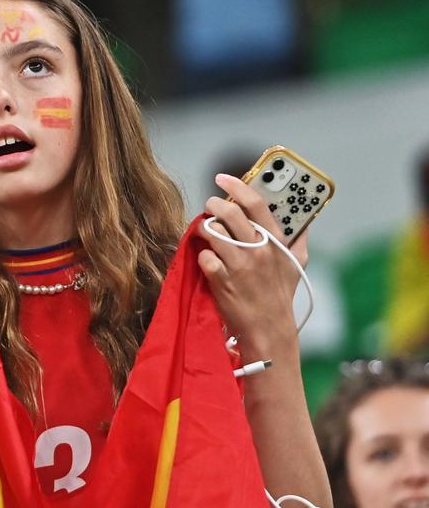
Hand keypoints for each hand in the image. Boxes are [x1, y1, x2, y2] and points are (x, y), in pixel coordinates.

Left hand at [199, 174, 308, 358]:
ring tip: (208, 233)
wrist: (268, 329)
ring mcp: (239, 264)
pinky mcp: (221, 279)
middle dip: (214, 205)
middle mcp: (258, 250)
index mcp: (276, 242)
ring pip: (212, 232)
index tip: (223, 178)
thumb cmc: (280, 296)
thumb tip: (304, 219)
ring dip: (205, 229)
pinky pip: (203, 256)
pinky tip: (208, 261)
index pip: (256, 204)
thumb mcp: (297, 265)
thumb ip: (299, 239)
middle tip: (210, 206)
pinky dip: (202, 256)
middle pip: (229, 213)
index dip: (238, 186)